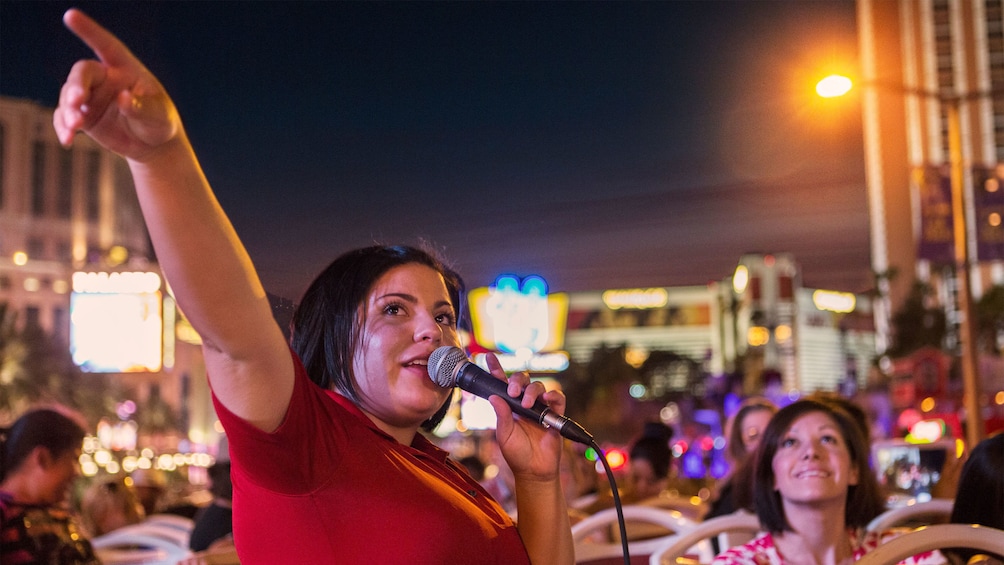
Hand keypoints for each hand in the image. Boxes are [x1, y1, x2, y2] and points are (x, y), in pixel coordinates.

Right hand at [53, 9, 180, 159]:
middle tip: (76, 102)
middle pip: (82, 73)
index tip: (70, 15)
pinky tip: (67, 140)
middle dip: (76, 87)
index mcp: (126, 70)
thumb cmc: (161, 123)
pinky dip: (63, 127)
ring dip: (68, 111)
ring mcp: (92, 97)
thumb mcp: (159, 116)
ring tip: (75, 128)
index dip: (89, 31)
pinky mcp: (84, 116)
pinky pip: (66, 117)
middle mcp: (105, 79)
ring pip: (69, 96)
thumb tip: (124, 99)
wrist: (154, 146)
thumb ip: (142, 107)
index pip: (106, 46)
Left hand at [486, 353, 564, 481]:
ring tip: (527, 404)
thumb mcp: (504, 435)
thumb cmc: (517, 454)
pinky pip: (557, 398)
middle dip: (517, 380)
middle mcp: (524, 404)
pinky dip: (553, 395)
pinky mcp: (555, 414)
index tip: (488, 356)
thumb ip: (501, 415)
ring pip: (539, 386)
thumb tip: (494, 396)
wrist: (534, 470)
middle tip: (513, 391)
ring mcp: (540, 408)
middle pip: (523, 380)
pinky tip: (547, 400)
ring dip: (532, 391)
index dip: (497, 369)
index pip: (502, 384)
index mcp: (509, 407)